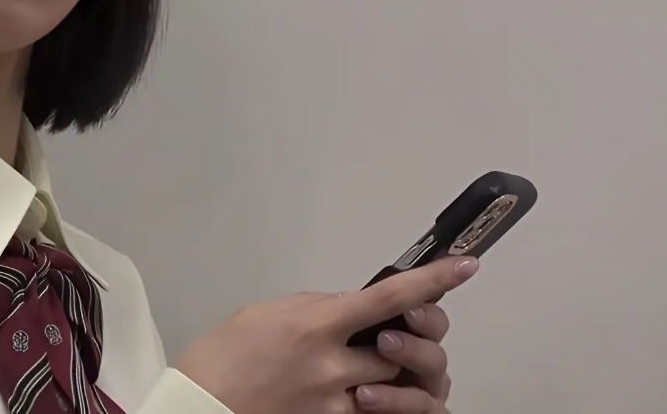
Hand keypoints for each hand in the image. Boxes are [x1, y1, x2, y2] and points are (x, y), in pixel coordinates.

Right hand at [173, 256, 477, 413]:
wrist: (202, 403)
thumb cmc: (226, 356)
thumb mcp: (270, 313)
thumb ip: (319, 309)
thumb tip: (355, 307)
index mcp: (315, 325)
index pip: (389, 297)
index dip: (433, 281)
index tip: (464, 267)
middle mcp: (331, 364)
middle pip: (405, 348)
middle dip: (410, 339)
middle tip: (396, 335)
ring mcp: (334, 401)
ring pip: (395, 386)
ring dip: (391, 375)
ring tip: (367, 370)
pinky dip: (372, 401)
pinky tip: (359, 392)